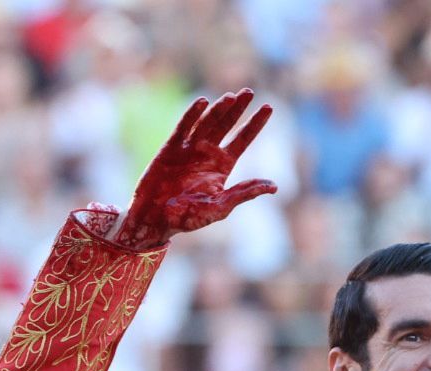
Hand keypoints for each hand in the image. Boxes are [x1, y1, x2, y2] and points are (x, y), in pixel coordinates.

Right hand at [112, 89, 276, 249]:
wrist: (156, 220)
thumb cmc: (189, 218)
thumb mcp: (221, 207)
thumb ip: (245, 193)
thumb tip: (274, 186)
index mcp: (223, 166)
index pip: (243, 139)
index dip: (255, 123)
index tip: (268, 107)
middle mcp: (208, 153)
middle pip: (227, 125)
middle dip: (238, 108)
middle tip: (250, 91)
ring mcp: (189, 149)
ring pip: (207, 122)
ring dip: (219, 109)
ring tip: (232, 97)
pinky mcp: (170, 148)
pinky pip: (183, 127)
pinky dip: (192, 115)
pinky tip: (203, 102)